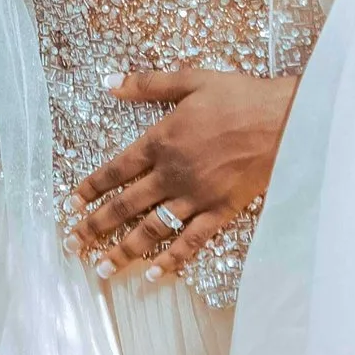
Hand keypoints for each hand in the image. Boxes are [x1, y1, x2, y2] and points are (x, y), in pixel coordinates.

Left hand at [71, 67, 295, 282]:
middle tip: (71, 245)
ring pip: (151, 230)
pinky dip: (171, 260)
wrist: (284, 120)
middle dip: (95, 226)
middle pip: (125, 205)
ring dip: (124, 250)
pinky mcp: (220, 212)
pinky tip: (153, 275)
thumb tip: (108, 81)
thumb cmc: (238, 96)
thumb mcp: (190, 80)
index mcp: (160, 141)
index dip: (90, 188)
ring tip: (102, 268)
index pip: (115, 169)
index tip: (69, 205)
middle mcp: (171, 174)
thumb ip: (147, 84)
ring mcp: (196, 197)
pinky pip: (191, 242)